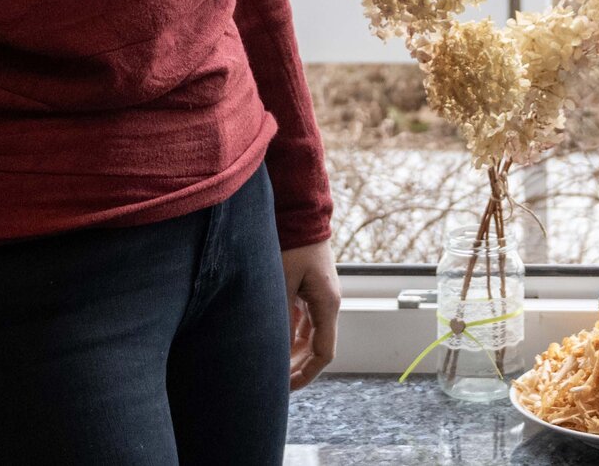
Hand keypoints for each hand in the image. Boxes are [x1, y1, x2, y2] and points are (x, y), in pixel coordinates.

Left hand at [282, 240, 340, 389]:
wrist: (302, 211)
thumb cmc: (294, 243)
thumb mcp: (282, 283)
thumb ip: (280, 317)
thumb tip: (271, 349)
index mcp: (327, 305)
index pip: (324, 353)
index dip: (306, 374)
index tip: (285, 388)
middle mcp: (328, 303)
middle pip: (317, 347)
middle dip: (297, 366)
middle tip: (274, 381)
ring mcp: (321, 295)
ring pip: (309, 333)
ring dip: (293, 350)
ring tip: (270, 363)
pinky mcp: (312, 286)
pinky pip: (304, 318)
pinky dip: (291, 331)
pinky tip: (273, 337)